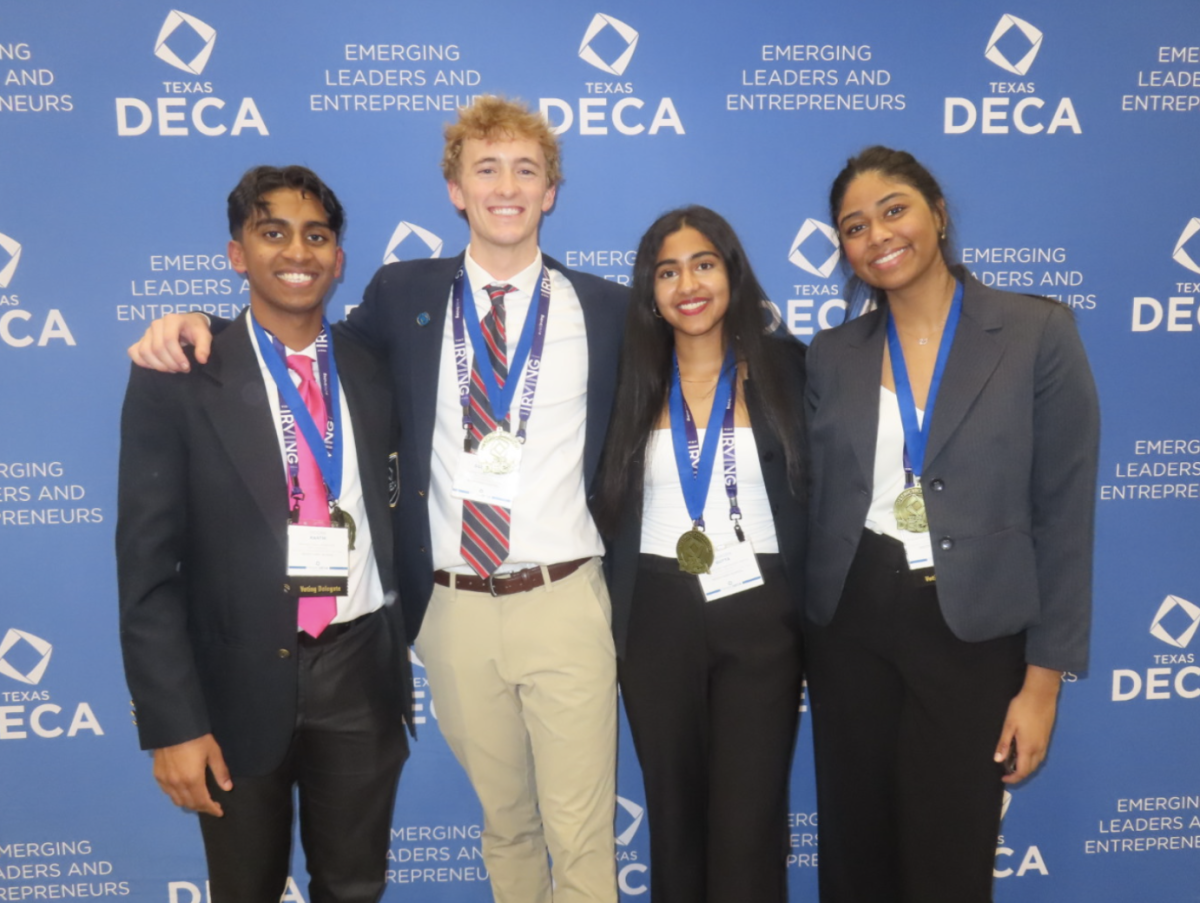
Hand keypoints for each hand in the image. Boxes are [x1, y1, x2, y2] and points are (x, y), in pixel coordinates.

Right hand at [127, 312, 212, 371]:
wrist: (188, 323)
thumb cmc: (196, 329)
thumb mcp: (204, 335)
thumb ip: (204, 347)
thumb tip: (201, 360)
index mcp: (172, 320)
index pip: (169, 340)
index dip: (177, 356)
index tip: (186, 367)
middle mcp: (156, 324)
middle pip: (156, 348)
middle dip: (169, 363)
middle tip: (181, 370)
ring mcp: (147, 332)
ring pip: (144, 352)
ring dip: (158, 365)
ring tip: (172, 369)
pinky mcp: (141, 340)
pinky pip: (134, 352)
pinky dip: (143, 362)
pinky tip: (158, 367)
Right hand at [152, 733, 232, 815]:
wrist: (173, 726)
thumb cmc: (197, 738)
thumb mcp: (213, 752)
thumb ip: (220, 771)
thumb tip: (227, 788)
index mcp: (193, 780)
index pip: (202, 802)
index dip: (211, 809)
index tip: (219, 812)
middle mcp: (177, 784)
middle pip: (189, 804)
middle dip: (202, 807)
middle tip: (211, 805)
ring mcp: (165, 781)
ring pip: (177, 800)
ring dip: (189, 803)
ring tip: (199, 799)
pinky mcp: (157, 775)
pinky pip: (167, 793)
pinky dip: (176, 796)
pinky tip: (183, 791)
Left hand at [994, 664, 1060, 783]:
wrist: (1041, 695)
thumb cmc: (1022, 708)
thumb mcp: (1008, 725)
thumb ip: (1004, 744)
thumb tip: (998, 760)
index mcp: (1028, 747)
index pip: (1023, 771)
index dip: (1013, 778)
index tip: (1004, 778)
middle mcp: (1039, 749)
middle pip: (1031, 769)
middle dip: (1019, 774)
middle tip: (1006, 770)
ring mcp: (1045, 743)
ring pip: (1037, 762)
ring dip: (1026, 766)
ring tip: (1013, 762)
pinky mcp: (1047, 737)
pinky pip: (1040, 754)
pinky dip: (1032, 759)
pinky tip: (1023, 751)